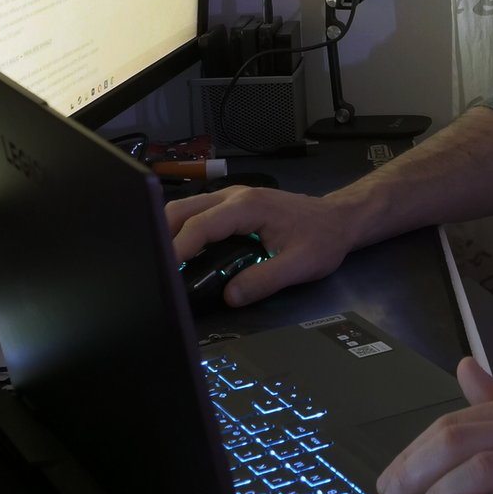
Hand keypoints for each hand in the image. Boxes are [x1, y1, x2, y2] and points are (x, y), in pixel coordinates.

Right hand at [164, 185, 357, 305]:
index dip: (178, 248)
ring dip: (169, 232)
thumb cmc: (322, 239)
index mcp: (248, 207)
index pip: (201, 225)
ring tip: (162, 264)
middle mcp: (235, 196)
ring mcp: (232, 198)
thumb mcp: (299, 265)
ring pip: (186, 208)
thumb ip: (263, 281)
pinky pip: (198, 213)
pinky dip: (182, 230)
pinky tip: (181, 254)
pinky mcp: (233, 206)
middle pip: (182, 209)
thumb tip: (230, 296)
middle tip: (153, 267)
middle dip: (162, 235)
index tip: (164, 270)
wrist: (339, 219)